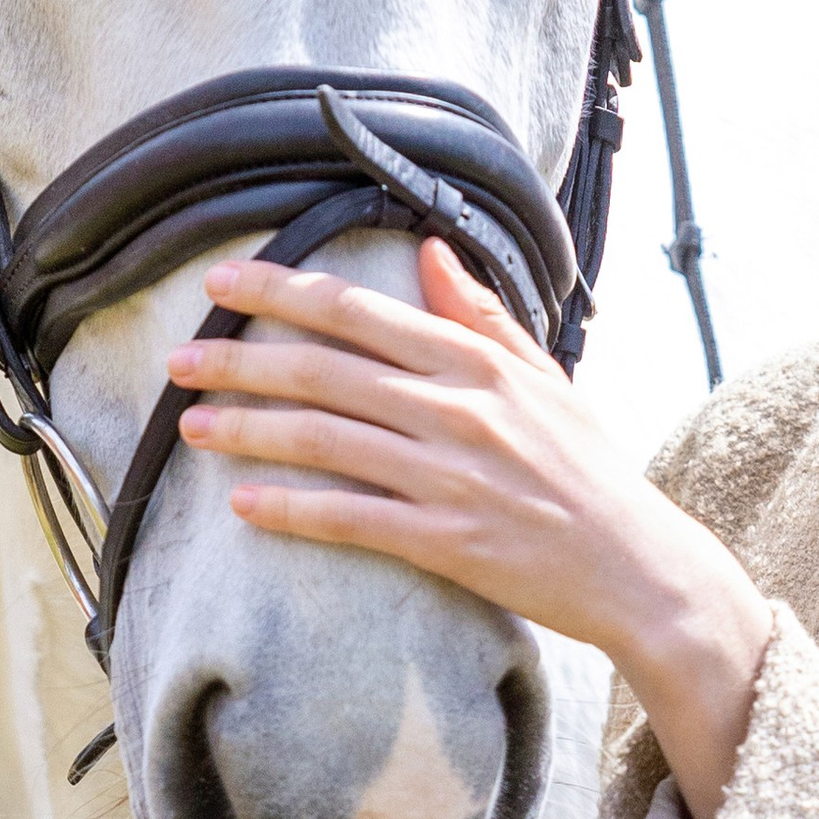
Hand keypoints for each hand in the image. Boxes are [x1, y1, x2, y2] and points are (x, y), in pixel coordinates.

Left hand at [165, 242, 772, 818]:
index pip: (360, 311)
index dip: (283, 290)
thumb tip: (430, 251)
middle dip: (241, 358)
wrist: (638, 567)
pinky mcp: (448, 542)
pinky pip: (351, 519)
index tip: (223, 279)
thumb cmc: (587, 471)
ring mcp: (452, 477)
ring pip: (326, 441)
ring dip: (248, 430)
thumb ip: (482, 315)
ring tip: (191, 425)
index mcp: (478, 362)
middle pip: (326, 370)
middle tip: (179, 356)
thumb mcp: (545, 377)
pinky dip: (291, 509)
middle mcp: (460, 410)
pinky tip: (243, 502)